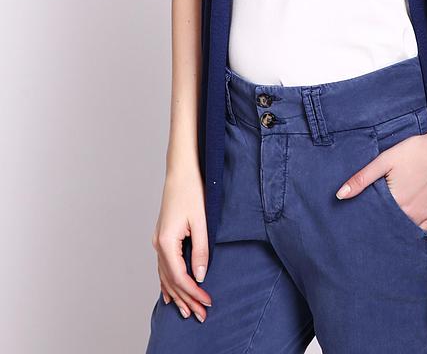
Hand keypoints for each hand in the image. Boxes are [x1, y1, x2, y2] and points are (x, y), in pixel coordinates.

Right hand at [151, 165, 212, 321]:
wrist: (181, 171)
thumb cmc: (192, 191)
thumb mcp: (201, 221)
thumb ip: (200, 249)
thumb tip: (200, 275)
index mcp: (166, 242)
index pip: (180, 277)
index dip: (193, 292)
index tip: (207, 302)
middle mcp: (158, 244)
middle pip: (171, 281)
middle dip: (186, 299)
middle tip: (200, 315)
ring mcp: (158, 241)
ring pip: (165, 276)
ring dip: (177, 294)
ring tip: (188, 311)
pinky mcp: (162, 237)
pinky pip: (163, 267)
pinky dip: (168, 282)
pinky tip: (170, 294)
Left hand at [334, 122, 426, 230]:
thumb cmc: (416, 151)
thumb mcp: (385, 160)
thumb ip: (362, 179)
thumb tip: (340, 195)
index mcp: (394, 202)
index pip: (372, 220)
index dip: (362, 221)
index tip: (353, 224)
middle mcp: (409, 214)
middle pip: (386, 227)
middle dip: (375, 226)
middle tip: (363, 226)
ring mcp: (423, 216)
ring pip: (402, 231)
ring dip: (391, 230)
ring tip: (379, 227)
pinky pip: (419, 231)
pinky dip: (408, 231)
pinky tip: (400, 227)